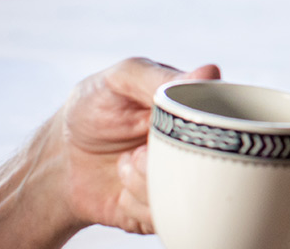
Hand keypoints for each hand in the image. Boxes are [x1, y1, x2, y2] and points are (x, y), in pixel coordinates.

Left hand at [58, 58, 220, 234]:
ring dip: (146, 182)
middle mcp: (198, 144)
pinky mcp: (170, 208)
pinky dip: (138, 204)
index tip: (158, 126)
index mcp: (196, 107)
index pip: (228, 117)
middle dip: (164, 157)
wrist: (62, 159)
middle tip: (137, 151)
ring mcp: (186, 178)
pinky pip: (168, 216)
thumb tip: (211, 72)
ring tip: (125, 165)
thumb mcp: (120, 81)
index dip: (198, 126)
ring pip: (190, 192)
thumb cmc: (93, 109)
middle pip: (210, 159)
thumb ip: (161, 79)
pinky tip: (124, 189)